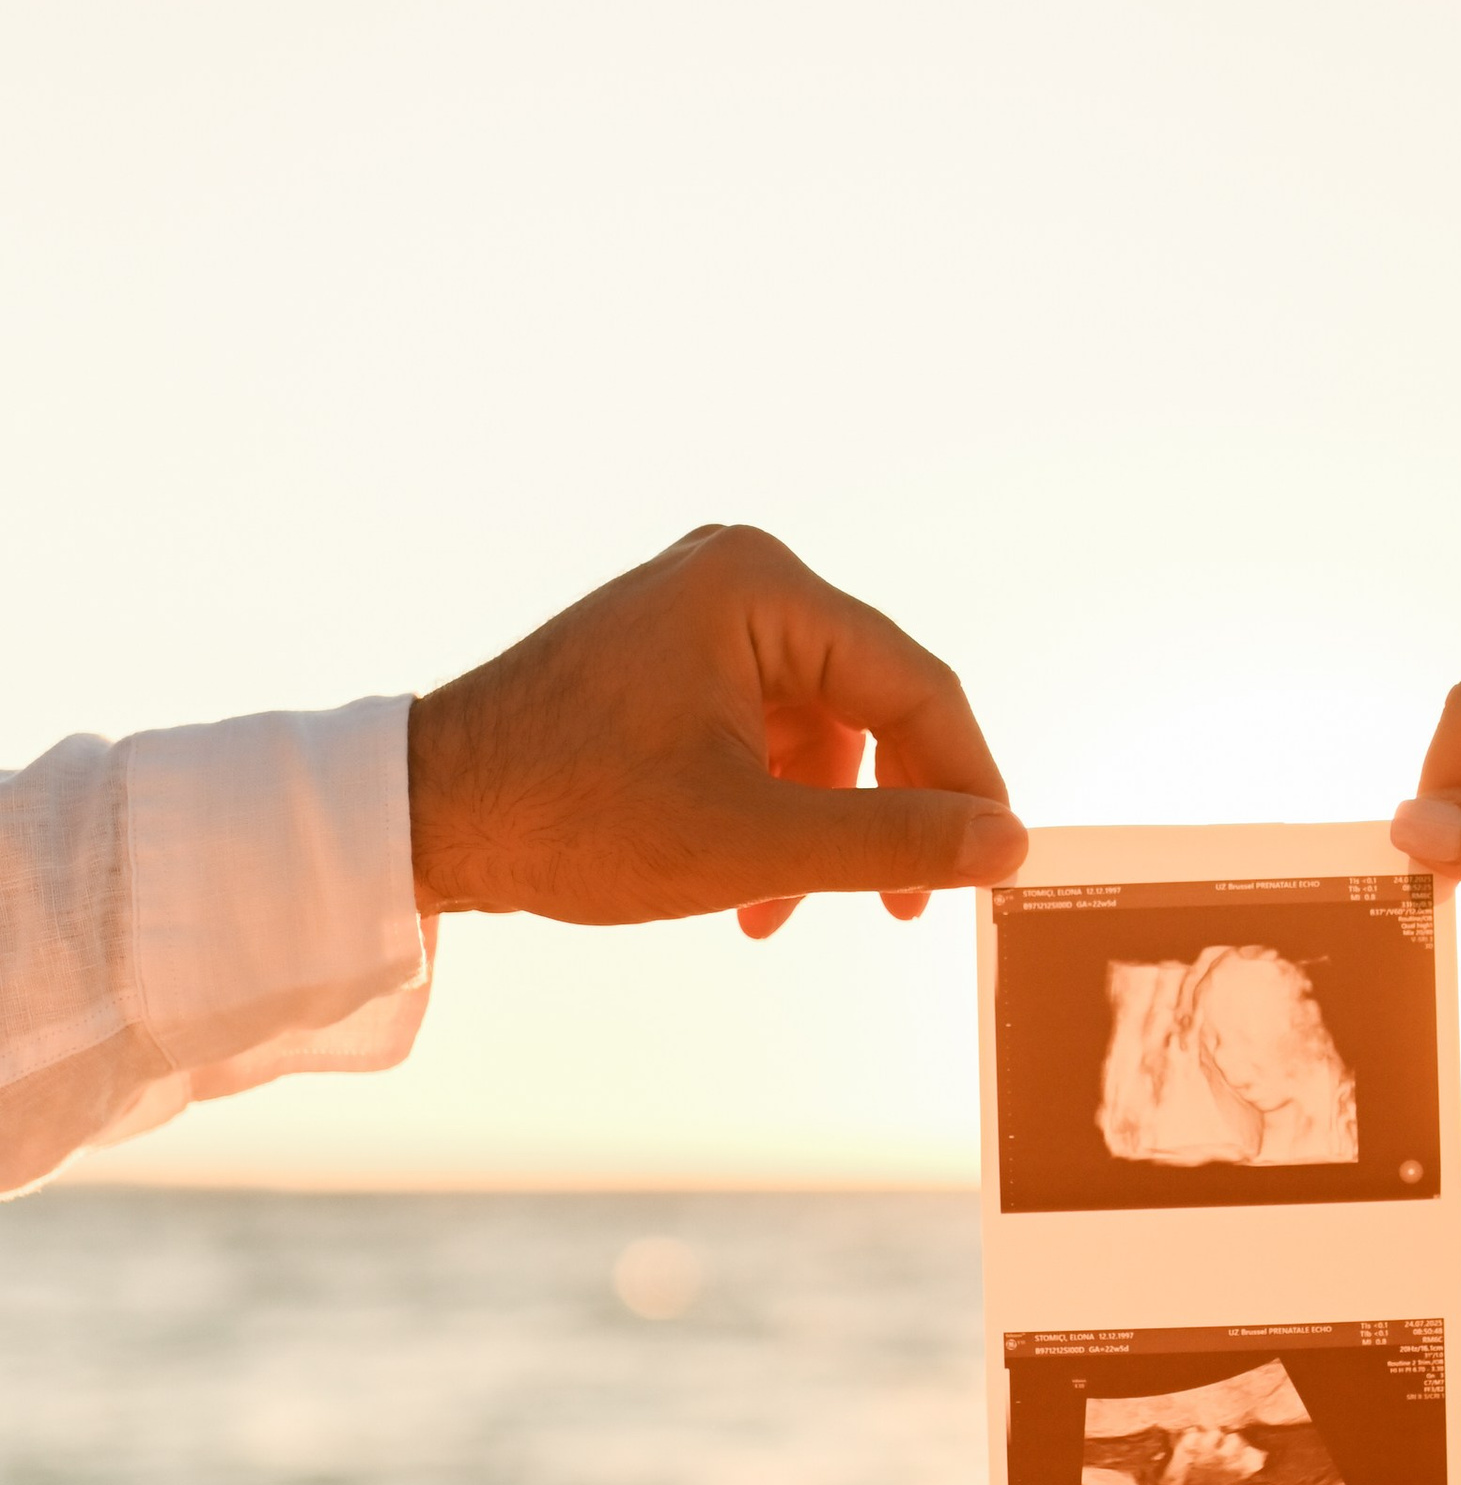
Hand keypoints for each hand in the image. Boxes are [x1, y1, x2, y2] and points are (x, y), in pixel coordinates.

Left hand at [407, 525, 1027, 935]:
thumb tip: (1009, 844)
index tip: (990, 870)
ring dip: (825, 825)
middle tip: (905, 908)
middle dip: (888, 813)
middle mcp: (737, 575)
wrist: (427, 814)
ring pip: (824, 727)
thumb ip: (893, 841)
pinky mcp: (673, 654)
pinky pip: (768, 730)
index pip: (915, 685)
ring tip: (788, 908)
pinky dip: (775, 808)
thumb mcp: (752, 843)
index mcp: (761, 588)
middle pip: (874, 702)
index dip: (967, 784)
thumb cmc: (570, 814)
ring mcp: (700, 611)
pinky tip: (753, 888)